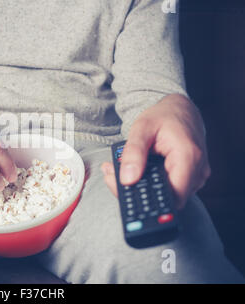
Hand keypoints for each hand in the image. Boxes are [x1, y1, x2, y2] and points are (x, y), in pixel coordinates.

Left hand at [101, 94, 210, 208]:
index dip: (147, 200)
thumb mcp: (142, 128)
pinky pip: (169, 189)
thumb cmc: (164, 116)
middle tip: (112, 176)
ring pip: (167, 196)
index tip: (124, 191)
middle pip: (167, 199)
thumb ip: (133, 153)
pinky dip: (150, 183)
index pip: (171, 195)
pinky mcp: (190, 178)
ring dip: (142, 187)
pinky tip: (135, 171)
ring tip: (121, 170)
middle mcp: (197, 170)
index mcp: (188, 157)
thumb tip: (127, 179)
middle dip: (137, 191)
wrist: (180, 109)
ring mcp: (196, 176)